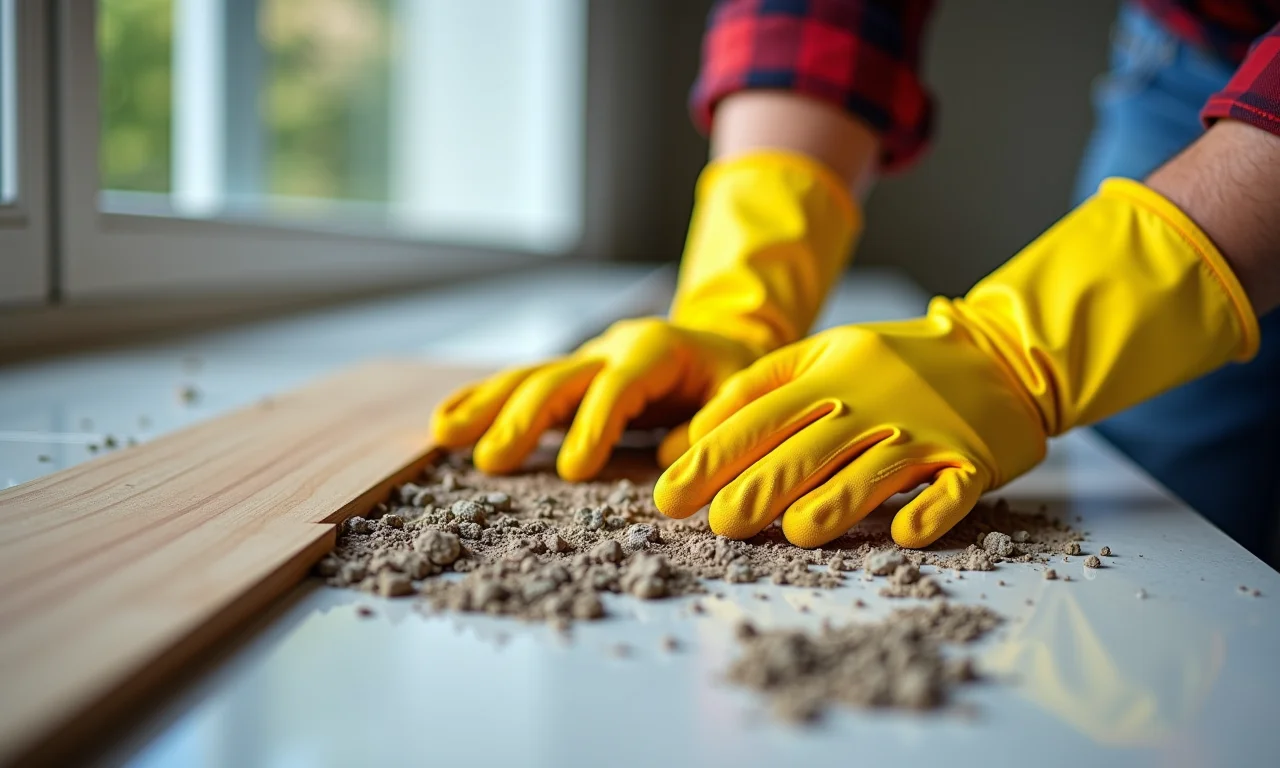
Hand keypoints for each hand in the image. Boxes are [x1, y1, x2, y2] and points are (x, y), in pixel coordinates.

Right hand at [431, 318, 756, 480]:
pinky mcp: (568, 377)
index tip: (574, 471)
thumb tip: (669, 456)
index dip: (595, 425)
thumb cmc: (733, 376)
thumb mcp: (743, 392)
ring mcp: (584, 360)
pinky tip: (444, 422)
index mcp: (656, 349)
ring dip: (486, 407)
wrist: (723, 342)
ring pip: (529, 378)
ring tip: (444, 435)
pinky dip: (481, 400)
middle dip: (524, 421)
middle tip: (492, 462)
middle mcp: (610, 348)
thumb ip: (714, 423)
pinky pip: (521, 385)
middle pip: (560, 379)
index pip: (618, 386)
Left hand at [656, 178, 1257, 547]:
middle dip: (760, 486)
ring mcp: (925, 430)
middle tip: (719, 524)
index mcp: (830, 375)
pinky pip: (952, 488)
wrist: (1001, 351)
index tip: (670, 495)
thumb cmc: (896, 361)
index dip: (712, 457)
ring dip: (837, 502)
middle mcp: (873, 401)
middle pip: (810, 447)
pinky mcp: (973, 458)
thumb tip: (694, 432)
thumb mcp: (825, 354)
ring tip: (796, 533)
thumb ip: (759, 386)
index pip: (760, 418)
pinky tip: (903, 534)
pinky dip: (931, 510)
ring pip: (875, 468)